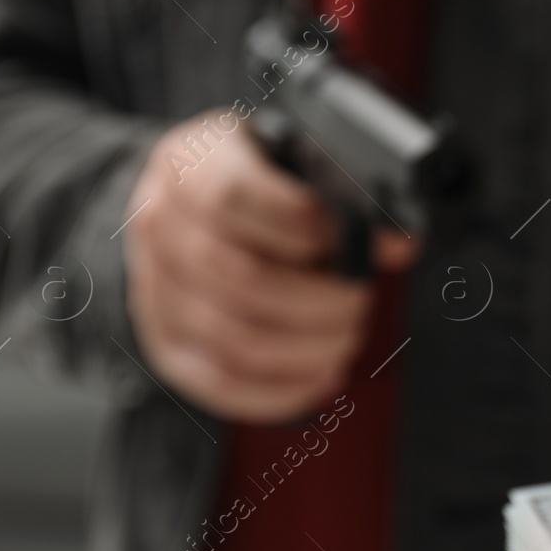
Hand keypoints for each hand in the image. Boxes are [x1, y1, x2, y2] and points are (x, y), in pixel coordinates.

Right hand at [123, 110, 417, 422]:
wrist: (192, 209)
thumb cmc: (256, 184)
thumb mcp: (294, 160)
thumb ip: (344, 191)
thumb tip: (396, 243)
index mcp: (188, 165)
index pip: (231, 197)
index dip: (299, 224)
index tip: (343, 239)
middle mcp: (159, 227)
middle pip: (242, 279)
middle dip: (321, 299)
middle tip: (359, 298)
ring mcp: (155, 291)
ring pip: (236, 339)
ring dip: (311, 348)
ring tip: (347, 334)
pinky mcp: (167, 345)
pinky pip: (222, 384)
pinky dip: (283, 390)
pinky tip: (323, 375)